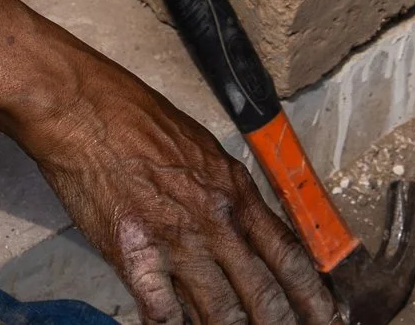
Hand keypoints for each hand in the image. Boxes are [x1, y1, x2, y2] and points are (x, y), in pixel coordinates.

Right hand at [24, 56, 335, 324]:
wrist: (84, 111)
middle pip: (263, 290)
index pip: (289, 252)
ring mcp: (177, 240)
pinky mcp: (135, 255)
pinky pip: (162, 310)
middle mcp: (215, 220)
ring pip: (220, 309)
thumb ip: (225, 194)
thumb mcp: (201, 149)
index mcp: (235, 191)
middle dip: (283, 322)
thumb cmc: (137, 120)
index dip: (313, 291)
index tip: (329, 315)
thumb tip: (246, 229)